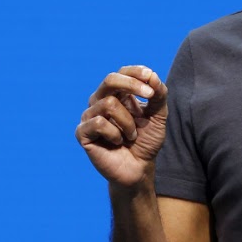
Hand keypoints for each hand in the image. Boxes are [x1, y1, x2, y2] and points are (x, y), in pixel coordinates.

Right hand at [77, 66, 167, 187]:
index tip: (150, 77)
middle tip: (149, 95)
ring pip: (108, 103)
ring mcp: (90, 116)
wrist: (138, 169)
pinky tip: (117, 142)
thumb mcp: (158, 116)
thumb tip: (152, 75)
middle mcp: (100, 101)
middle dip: (131, 84)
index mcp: (117, 94)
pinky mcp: (83, 132)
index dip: (136, 72)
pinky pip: (98, 123)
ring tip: (131, 135)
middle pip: (110, 79)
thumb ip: (158, 95)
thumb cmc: (146, 142)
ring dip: (127, 121)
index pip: (122, 73)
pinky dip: (114, 133)